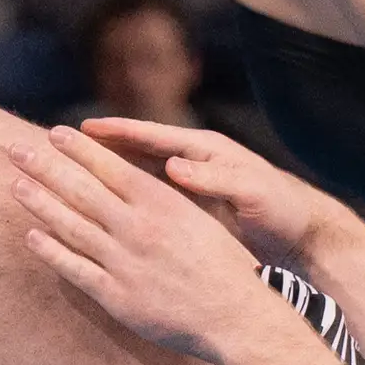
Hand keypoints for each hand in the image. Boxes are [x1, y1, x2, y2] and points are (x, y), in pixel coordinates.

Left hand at [9, 126, 269, 359]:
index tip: (54, 132)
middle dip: (45, 167)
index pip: (109, 167)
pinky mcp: (116, 296)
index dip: (78, 149)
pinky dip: (51, 251)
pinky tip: (32, 236)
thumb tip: (132, 178)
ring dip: (40, 204)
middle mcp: (138, 228)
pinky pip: (75, 269)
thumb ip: (163, 198)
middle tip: (16, 149)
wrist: (236, 316)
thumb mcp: (199, 217)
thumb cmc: (223, 265)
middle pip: (81, 191)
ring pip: (71, 226)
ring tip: (15, 185)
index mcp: (161, 204)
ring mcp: (124, 263)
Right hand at [81, 117, 335, 263]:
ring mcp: (189, 187)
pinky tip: (100, 208)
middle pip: (137, 150)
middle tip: (62, 142)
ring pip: (138, 175)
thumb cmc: (281, 210)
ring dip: (107, 172)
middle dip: (101, 146)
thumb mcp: (251, 193)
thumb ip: (213, 179)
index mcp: (205, 152)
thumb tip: (172, 165)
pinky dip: (124, 198)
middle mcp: (192, 163)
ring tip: (70, 170)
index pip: (153, 136)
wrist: (302, 237)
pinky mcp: (189, 209)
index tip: (85, 128)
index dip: (118, 132)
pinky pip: (149, 199)